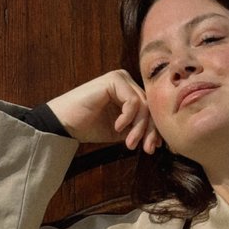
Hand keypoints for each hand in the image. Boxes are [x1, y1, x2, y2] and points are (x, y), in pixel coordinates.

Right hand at [47, 69, 162, 152]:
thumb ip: (139, 130)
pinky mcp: (114, 80)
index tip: (152, 148)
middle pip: (150, 108)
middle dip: (150, 131)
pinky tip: (117, 127)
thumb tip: (162, 140)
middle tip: (146, 149)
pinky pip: (133, 101)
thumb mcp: (122, 131)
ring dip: (139, 128)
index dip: (154, 130)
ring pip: (144, 106)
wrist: (66, 124)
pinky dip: (128, 118)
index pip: (150, 111)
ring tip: (129, 143)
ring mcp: (121, 79)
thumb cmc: (90, 126)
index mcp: (130, 92)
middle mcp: (127, 82)